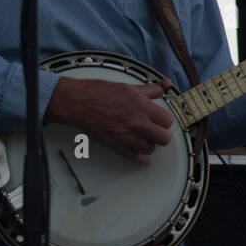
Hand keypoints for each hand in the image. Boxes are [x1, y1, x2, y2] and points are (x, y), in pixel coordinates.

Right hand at [45, 77, 173, 165]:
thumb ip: (148, 90)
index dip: (165, 120)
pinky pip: (134, 157)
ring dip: (150, 144)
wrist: (78, 102)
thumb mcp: (128, 86)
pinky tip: (143, 158)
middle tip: (157, 131)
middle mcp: (137, 123)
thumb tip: (162, 89)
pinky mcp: (115, 145)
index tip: (162, 119)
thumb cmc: (99, 92)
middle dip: (162, 134)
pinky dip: (140, 159)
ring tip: (146, 139)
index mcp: (142, 106)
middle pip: (164, 138)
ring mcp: (127, 136)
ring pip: (150, 149)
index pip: (168, 120)